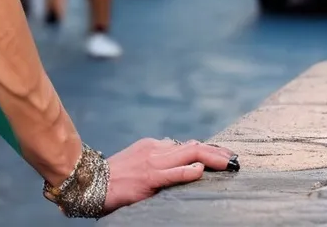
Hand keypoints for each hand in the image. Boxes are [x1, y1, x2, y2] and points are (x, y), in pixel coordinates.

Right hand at [103, 138, 237, 214]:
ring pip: (188, 155)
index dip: (207, 150)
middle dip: (216, 152)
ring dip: (211, 158)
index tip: (223, 156)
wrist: (92, 181)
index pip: (186, 145)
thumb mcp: (139, 161)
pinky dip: (188, 170)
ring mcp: (152, 163)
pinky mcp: (148, 178)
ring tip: (228, 163)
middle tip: (234, 158)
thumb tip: (182, 158)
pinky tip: (200, 170)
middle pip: (192, 146)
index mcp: (153, 146)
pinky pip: (172, 173)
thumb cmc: (117, 176)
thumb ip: (159, 158)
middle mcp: (155, 150)